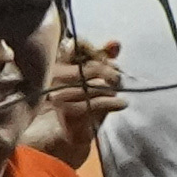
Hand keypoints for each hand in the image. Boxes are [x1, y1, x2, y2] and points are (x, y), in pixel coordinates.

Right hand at [23, 30, 127, 167]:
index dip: (96, 51)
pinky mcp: (67, 111)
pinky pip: (96, 102)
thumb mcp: (94, 76)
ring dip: (111, 89)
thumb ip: (103, 57)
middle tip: (117, 78)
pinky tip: (122, 103)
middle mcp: (54, 77)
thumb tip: (115, 43)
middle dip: (108, 71)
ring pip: (94, 85)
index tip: (108, 60)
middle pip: (89, 66)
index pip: (76, 46)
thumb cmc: (84, 100)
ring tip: (117, 94)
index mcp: (58, 63)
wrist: (73, 133)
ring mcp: (59, 94)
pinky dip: (113, 103)